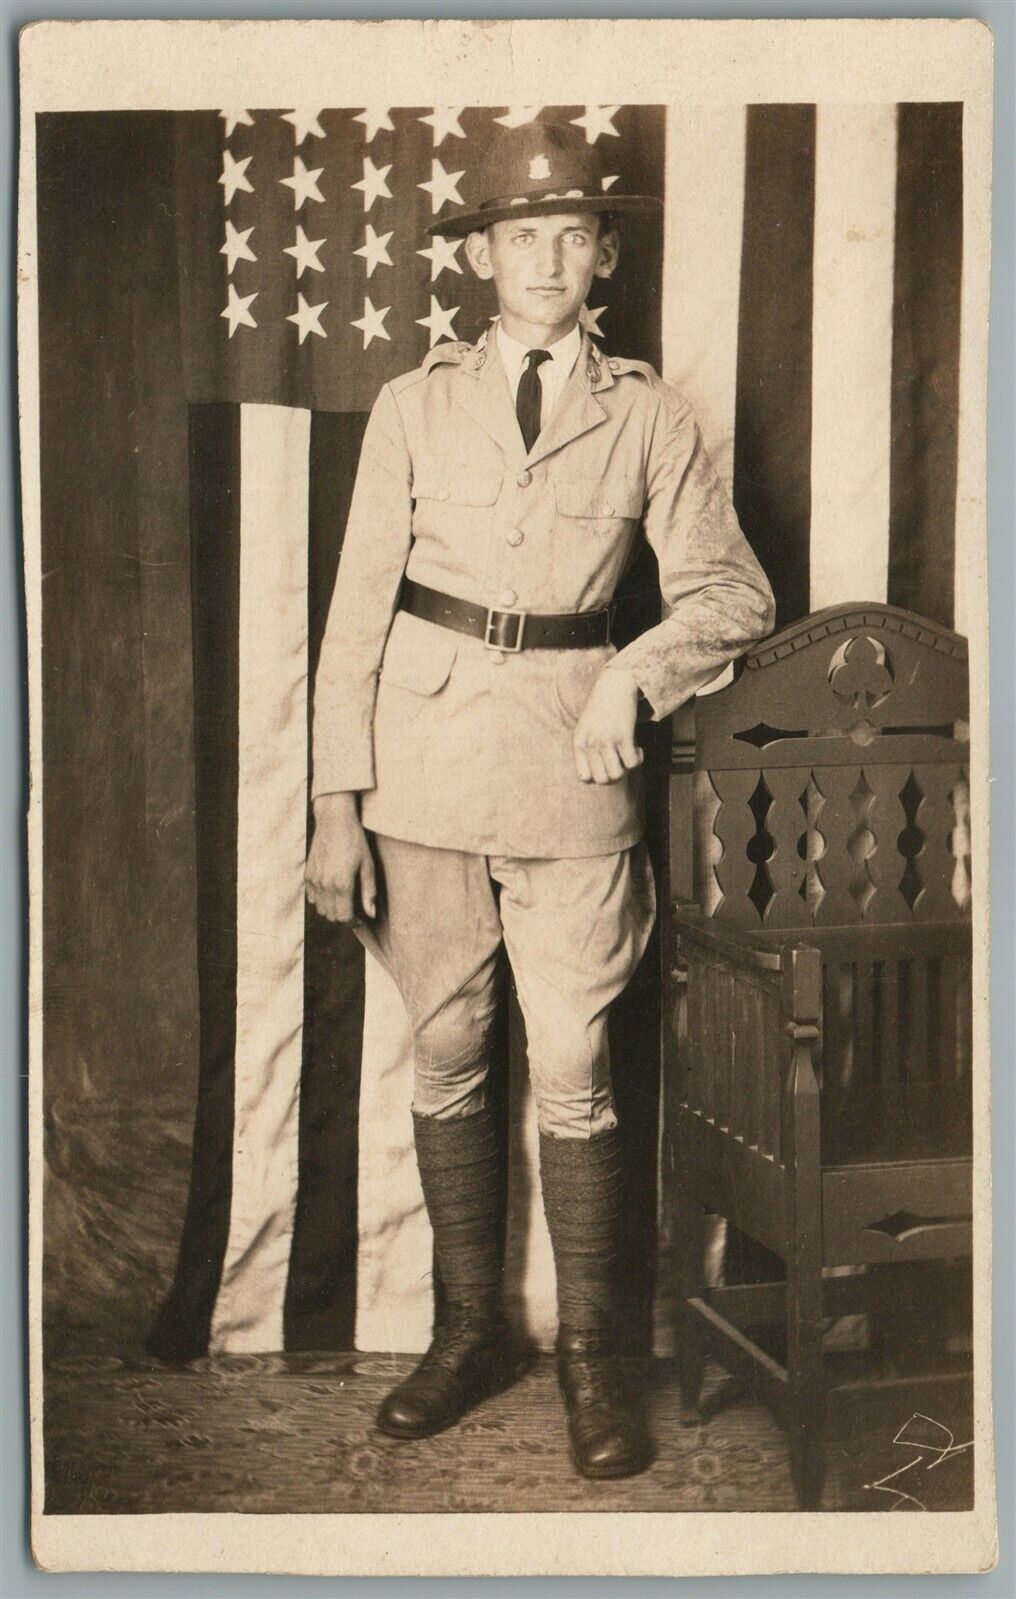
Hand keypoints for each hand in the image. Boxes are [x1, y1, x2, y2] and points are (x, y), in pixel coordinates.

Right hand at [305, 793, 376, 923]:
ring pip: (320, 909)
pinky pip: (312, 897)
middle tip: (354, 910)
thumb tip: (371, 913)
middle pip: (331, 916)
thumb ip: (368, 892)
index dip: (353, 922)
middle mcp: (325, 884)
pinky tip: (332, 890)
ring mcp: (314, 880)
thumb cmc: (354, 841)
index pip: (343, 917)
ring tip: (344, 900)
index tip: (361, 918)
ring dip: (332, 909)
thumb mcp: (368, 865)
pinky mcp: (308, 874)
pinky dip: (321, 899)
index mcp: (342, 884)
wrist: (334, 820)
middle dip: (343, 917)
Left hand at [572, 667, 642, 783]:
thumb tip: (603, 776)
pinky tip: (638, 748)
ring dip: (627, 770)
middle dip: (615, 776)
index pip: (584, 777)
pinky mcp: (623, 735)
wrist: (615, 685)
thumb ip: (589, 748)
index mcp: (578, 742)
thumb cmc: (603, 708)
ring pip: (617, 775)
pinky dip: (638, 760)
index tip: (607, 766)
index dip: (599, 777)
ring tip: (629, 755)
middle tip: (621, 763)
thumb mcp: (587, 728)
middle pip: (602, 780)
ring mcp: (605, 740)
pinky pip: (632, 763)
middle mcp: (589, 743)